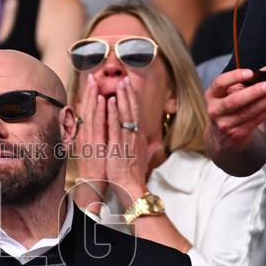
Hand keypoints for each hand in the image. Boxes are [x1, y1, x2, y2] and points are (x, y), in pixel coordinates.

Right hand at [72, 73, 109, 192]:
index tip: (93, 82)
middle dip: (90, 91)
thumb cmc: (98, 168)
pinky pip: (97, 124)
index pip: (88, 111)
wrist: (93, 184)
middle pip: (87, 108)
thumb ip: (98, 136)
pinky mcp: (94, 144)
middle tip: (92, 75)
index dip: (90, 96)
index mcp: (87, 134)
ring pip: (91, 112)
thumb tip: (101, 127)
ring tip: (95, 81)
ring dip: (93, 96)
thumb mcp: (96, 150)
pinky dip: (99, 111)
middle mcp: (86, 134)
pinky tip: (102, 100)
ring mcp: (89, 138)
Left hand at [106, 77, 161, 206]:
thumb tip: (156, 144)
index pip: (136, 113)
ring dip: (122, 98)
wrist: (131, 187)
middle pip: (132, 110)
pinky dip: (112, 113)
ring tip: (119, 83)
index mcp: (138, 137)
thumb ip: (148, 149)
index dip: (132, 99)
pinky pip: (115, 126)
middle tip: (124, 78)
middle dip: (128, 93)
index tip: (129, 86)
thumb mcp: (143, 159)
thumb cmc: (135, 174)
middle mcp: (134, 135)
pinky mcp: (118, 146)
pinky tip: (109, 102)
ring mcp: (127, 140)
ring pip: (125, 114)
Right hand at [204, 68, 265, 154]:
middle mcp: (214, 110)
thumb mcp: (233, 93)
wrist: (222, 137)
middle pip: (234, 100)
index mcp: (212, 95)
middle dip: (253, 92)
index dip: (234, 77)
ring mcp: (224, 124)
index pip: (220, 83)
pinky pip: (253, 122)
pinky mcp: (235, 134)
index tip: (250, 73)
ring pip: (246, 112)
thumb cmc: (230, 109)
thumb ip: (249, 80)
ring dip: (264, 102)